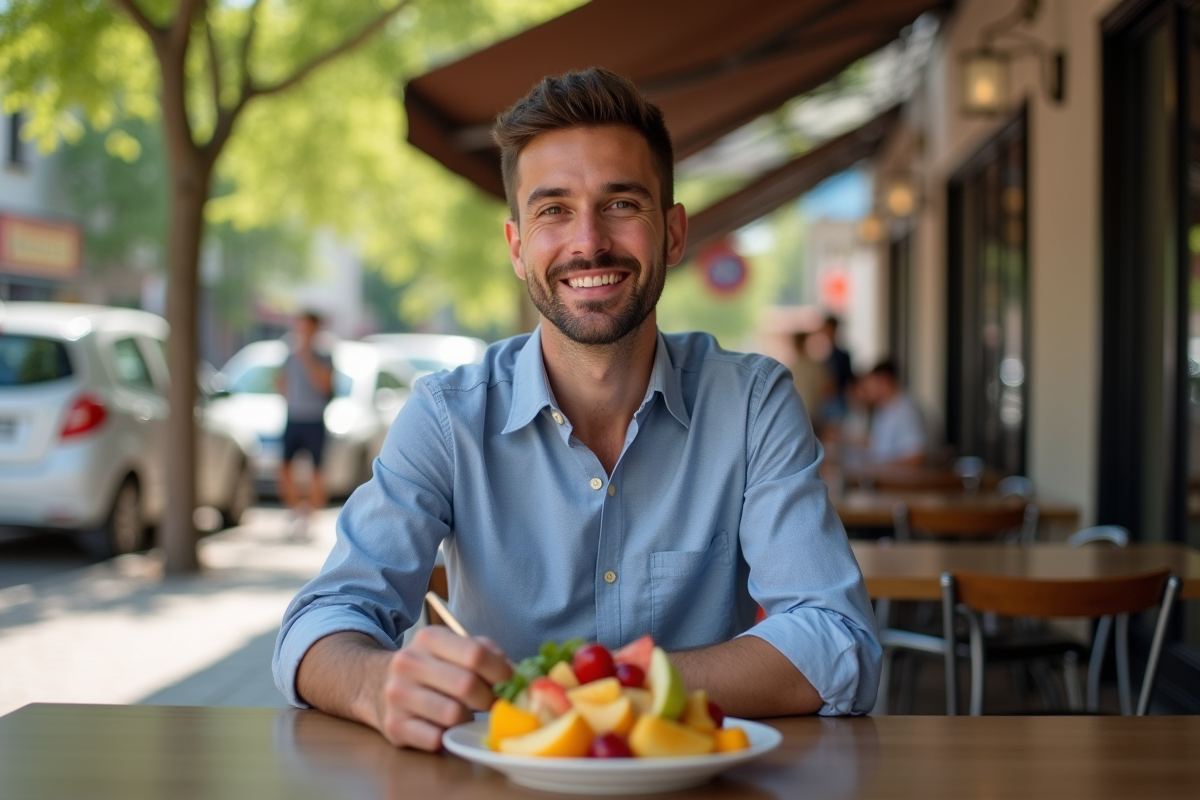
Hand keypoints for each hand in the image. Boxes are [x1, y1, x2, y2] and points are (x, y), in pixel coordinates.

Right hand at [373, 626, 511, 750]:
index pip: (475, 654)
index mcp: (429, 638)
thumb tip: (516, 674)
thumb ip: (486, 652)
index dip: (501, 673)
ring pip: (453, 714)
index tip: (511, 684)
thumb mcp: (452, 646)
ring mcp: (398, 695)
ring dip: (467, 719)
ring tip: (465, 713)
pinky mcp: (394, 725)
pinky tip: (444, 727)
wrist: (375, 683)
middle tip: (493, 704)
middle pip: (467, 685)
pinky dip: (447, 736)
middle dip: (489, 699)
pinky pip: (434, 739)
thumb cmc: (429, 667)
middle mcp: (409, 663)